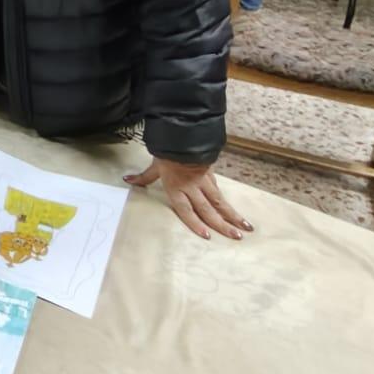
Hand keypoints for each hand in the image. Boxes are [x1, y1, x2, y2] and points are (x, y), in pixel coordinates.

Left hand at [125, 159, 253, 240]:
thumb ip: (144, 177)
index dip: (195, 224)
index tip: (208, 236)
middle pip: (208, 209)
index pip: (186, 210)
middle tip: (237, 237)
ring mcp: (203, 182)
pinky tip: (235, 211)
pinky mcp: (210, 175)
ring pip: (219, 201)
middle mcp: (191, 188)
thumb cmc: (166, 152)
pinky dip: (226, 202)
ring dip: (232, 215)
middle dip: (223, 224)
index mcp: (176, 188)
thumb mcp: (154, 166)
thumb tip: (128, 180)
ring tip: (245, 227)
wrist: (182, 135)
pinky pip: (218, 191)